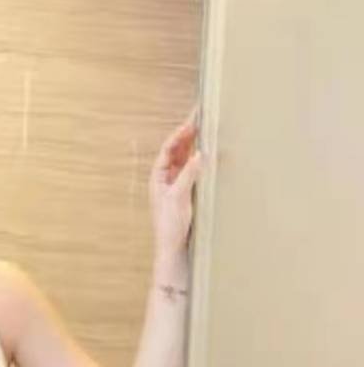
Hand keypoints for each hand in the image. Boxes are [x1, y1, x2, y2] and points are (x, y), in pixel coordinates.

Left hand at [148, 105, 204, 255]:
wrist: (173, 248)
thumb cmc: (170, 226)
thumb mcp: (179, 197)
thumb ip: (188, 175)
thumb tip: (199, 154)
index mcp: (158, 177)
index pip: (168, 149)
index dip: (180, 134)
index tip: (192, 122)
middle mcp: (166, 179)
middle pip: (177, 151)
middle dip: (188, 135)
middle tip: (201, 118)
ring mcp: (176, 185)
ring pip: (185, 159)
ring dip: (194, 145)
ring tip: (205, 129)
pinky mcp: (186, 193)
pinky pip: (192, 171)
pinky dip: (200, 160)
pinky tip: (209, 153)